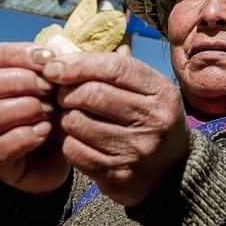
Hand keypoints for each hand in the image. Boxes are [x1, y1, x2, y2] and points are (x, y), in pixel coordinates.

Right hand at [0, 42, 69, 195]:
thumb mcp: (64, 86)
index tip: (50, 61)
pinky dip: (23, 137)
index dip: (21, 55)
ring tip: (50, 112)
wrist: (64, 155)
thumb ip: (61, 65)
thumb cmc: (60, 112)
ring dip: (21, 110)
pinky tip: (45, 132)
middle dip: (18, 82)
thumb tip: (59, 46)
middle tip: (50, 89)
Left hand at [42, 52, 189, 206]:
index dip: (78, 64)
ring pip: (77, 122)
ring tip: (73, 118)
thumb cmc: (150, 121)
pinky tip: (79, 140)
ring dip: (66, 118)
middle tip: (61, 95)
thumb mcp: (147, 91)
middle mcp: (154, 119)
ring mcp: (137, 149)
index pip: (115, 67)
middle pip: (92, 94)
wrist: (172, 172)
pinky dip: (69, 142)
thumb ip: (113, 69)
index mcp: (161, 92)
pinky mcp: (118, 174)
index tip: (53, 67)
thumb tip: (62, 51)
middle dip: (66, 92)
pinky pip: (74, 150)